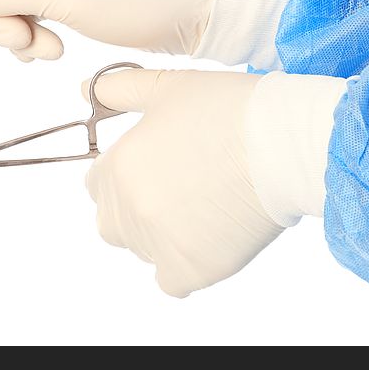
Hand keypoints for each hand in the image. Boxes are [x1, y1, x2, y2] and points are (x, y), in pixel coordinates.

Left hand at [83, 69, 284, 296]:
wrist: (283, 141)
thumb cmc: (229, 108)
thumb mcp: (168, 87)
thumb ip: (118, 90)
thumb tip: (84, 89)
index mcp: (117, 168)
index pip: (98, 185)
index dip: (128, 175)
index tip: (160, 167)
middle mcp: (128, 211)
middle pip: (114, 222)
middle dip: (138, 208)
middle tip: (183, 187)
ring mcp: (157, 244)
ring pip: (144, 250)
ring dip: (163, 234)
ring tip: (206, 206)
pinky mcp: (192, 270)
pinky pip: (171, 282)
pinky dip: (186, 265)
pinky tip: (211, 237)